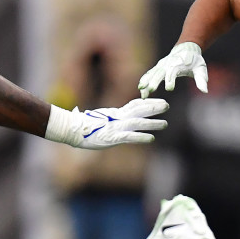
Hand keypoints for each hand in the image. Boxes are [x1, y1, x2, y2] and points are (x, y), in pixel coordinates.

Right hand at [45, 98, 169, 147]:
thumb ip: (113, 118)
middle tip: (167, 105)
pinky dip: (140, 137)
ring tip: (165, 123)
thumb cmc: (85, 126)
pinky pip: (129, 137)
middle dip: (153, 108)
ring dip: (152, 123)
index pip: (134, 104)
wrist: (71, 129)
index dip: (147, 102)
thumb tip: (121, 116)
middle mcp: (117, 118)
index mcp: (116, 113)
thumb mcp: (102, 119)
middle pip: (139, 110)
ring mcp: (115, 127)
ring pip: (137, 123)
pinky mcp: (112, 137)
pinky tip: (151, 138)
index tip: (159, 100)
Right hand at [138, 42, 207, 96]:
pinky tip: (141, 88)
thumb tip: (205, 91)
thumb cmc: (194, 60)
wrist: (186, 48)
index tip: (169, 88)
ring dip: (146, 82)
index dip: (171, 80)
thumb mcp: (201, 69)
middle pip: (160, 73)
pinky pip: (150, 73)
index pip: (173, 72)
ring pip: (152, 73)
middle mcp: (168, 64)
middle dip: (154, 81)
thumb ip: (201, 80)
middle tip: (150, 90)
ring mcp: (162, 65)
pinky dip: (145, 80)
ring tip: (142, 92)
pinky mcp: (158, 67)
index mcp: (178, 64)